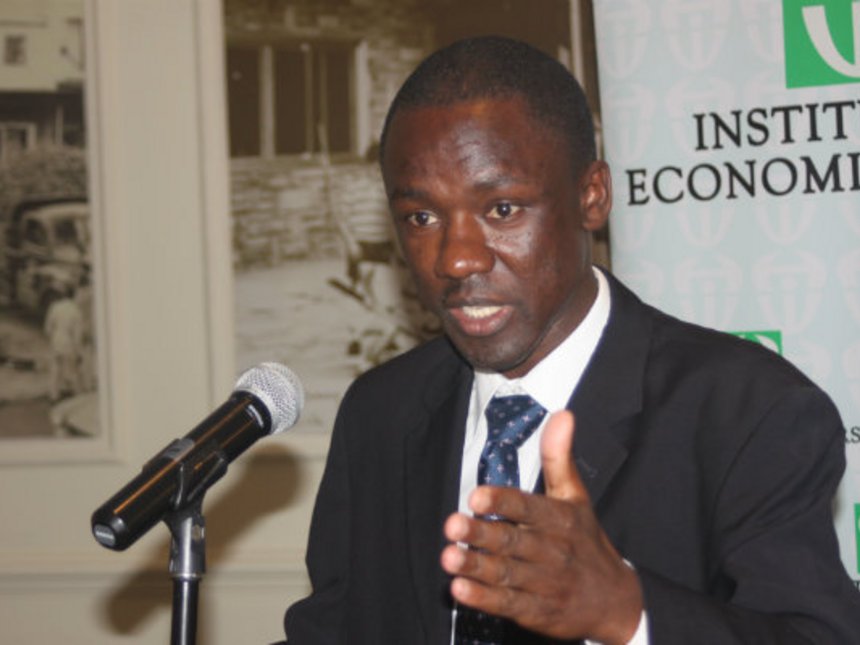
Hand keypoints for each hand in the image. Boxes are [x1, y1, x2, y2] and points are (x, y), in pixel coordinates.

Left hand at [440, 410, 642, 643]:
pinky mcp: (536, 611)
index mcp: (559, 519)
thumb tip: (563, 414)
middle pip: (512, 541)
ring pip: (506, 573)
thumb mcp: (576, 497)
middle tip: (452, 525)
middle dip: (481, 534)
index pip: (528, 507)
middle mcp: (551, 551)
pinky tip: (460, 589)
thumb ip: (560, 457)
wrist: (615, 602)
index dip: (502, 502)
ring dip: (476, 566)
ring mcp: (544, 583)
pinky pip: (507, 604)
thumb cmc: (586, 541)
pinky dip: (484, 598)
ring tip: (449, 557)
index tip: (477, 496)